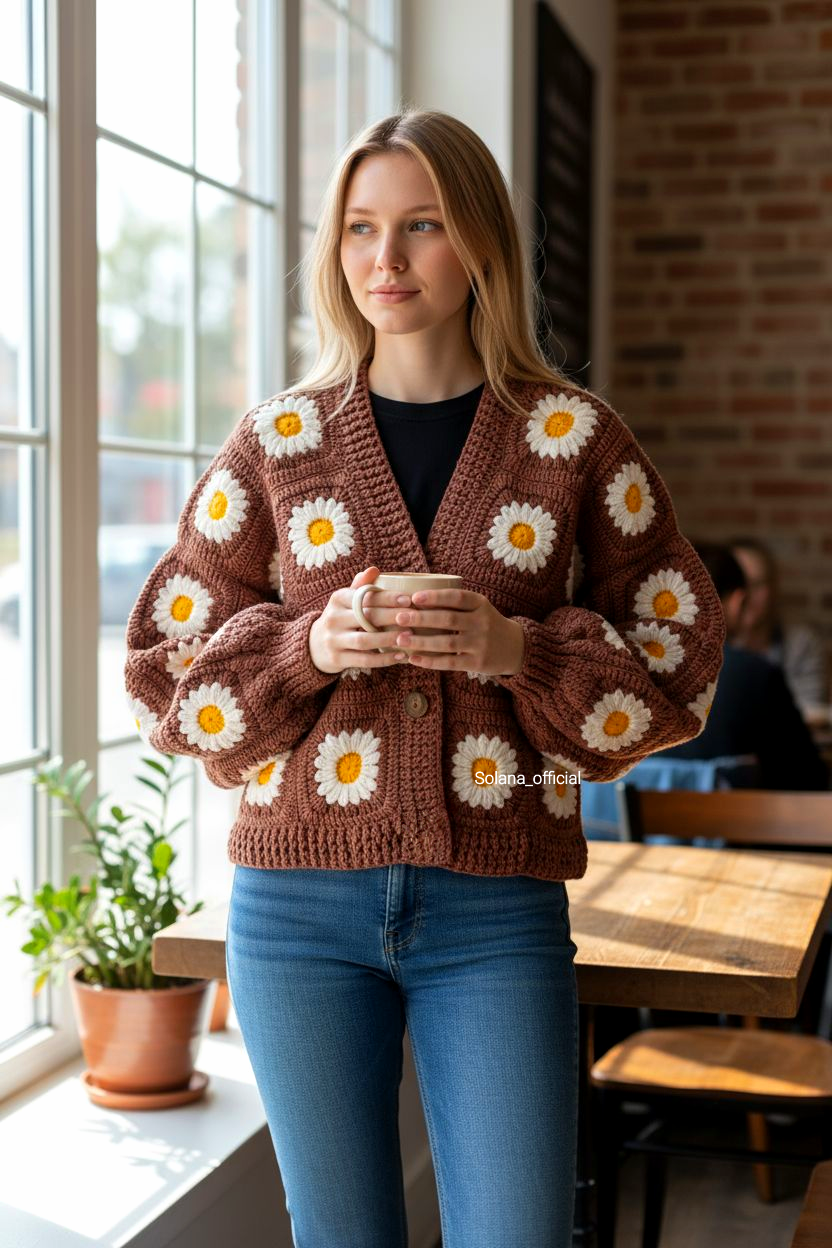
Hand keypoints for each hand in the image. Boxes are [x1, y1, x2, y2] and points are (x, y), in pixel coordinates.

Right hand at [308, 566, 417, 673]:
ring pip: (364, 640)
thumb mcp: (346, 600)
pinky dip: (384, 659)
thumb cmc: (341, 618)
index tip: (408, 599)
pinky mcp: (337, 659)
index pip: (364, 596)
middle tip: (413, 617)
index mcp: (337, 599)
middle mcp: (333, 618)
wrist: (315, 645)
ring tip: (409, 637)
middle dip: (391, 617)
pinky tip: (401, 656)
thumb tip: (374, 569)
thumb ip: (360, 586)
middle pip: (365, 617)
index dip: (387, 598)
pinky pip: (364, 660)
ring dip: (388, 639)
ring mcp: (333, 640)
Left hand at [393, 586, 525, 675]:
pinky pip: (450, 662)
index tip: (413, 597)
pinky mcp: (478, 663)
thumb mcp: (478, 607)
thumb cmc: (485, 623)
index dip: (435, 597)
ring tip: (400, 639)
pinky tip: (413, 659)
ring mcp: (480, 643)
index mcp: (480, 604)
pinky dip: (430, 661)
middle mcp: (482, 622)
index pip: (457, 597)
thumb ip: (455, 603)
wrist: (515, 647)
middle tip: (399, 617)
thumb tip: (414, 598)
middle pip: (448, 619)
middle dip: (421, 618)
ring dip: (421, 641)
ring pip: (447, 643)